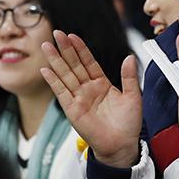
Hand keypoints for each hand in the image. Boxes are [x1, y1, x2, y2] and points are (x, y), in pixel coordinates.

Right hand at [40, 30, 141, 168]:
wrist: (122, 146)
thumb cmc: (128, 124)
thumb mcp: (133, 97)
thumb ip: (129, 77)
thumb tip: (129, 57)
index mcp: (101, 84)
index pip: (88, 62)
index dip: (80, 49)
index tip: (72, 35)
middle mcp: (88, 89)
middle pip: (73, 65)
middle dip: (65, 49)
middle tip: (56, 33)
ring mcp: (78, 98)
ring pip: (65, 75)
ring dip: (55, 60)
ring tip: (46, 46)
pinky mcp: (72, 110)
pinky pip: (61, 92)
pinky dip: (53, 81)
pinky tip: (46, 70)